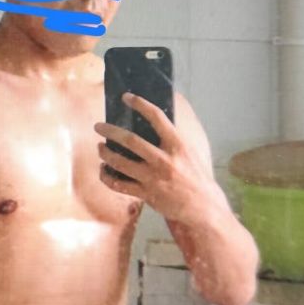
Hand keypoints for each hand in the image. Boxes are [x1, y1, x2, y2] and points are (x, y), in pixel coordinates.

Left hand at [93, 91, 220, 224]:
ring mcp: (153, 178)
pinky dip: (107, 177)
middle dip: (110, 131)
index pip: (157, 118)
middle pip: (130, 140)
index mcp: (178, 145)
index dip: (140, 104)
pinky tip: (104, 170)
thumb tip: (153, 122)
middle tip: (98, 126)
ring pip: (120, 163)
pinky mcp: (147, 195)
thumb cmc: (196, 177)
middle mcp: (164, 160)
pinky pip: (119, 185)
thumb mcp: (189, 153)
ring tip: (100, 148)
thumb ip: (172, 139)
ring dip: (105, 153)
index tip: (126, 97)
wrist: (204, 207)